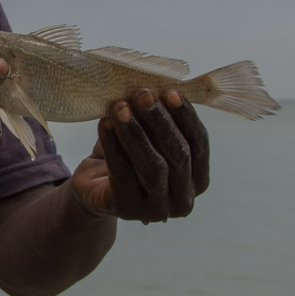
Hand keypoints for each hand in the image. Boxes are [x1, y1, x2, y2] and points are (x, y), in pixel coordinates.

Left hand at [70, 88, 209, 222]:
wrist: (95, 186)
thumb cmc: (130, 155)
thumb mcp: (151, 139)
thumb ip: (161, 119)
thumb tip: (158, 85)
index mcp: (198, 180)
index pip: (200, 145)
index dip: (186, 117)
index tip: (170, 91)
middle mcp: (183, 199)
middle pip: (178, 155)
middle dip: (160, 121)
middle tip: (142, 95)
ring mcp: (157, 210)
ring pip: (152, 166)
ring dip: (136, 132)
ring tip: (120, 107)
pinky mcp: (127, 210)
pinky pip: (122, 173)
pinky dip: (113, 145)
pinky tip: (105, 124)